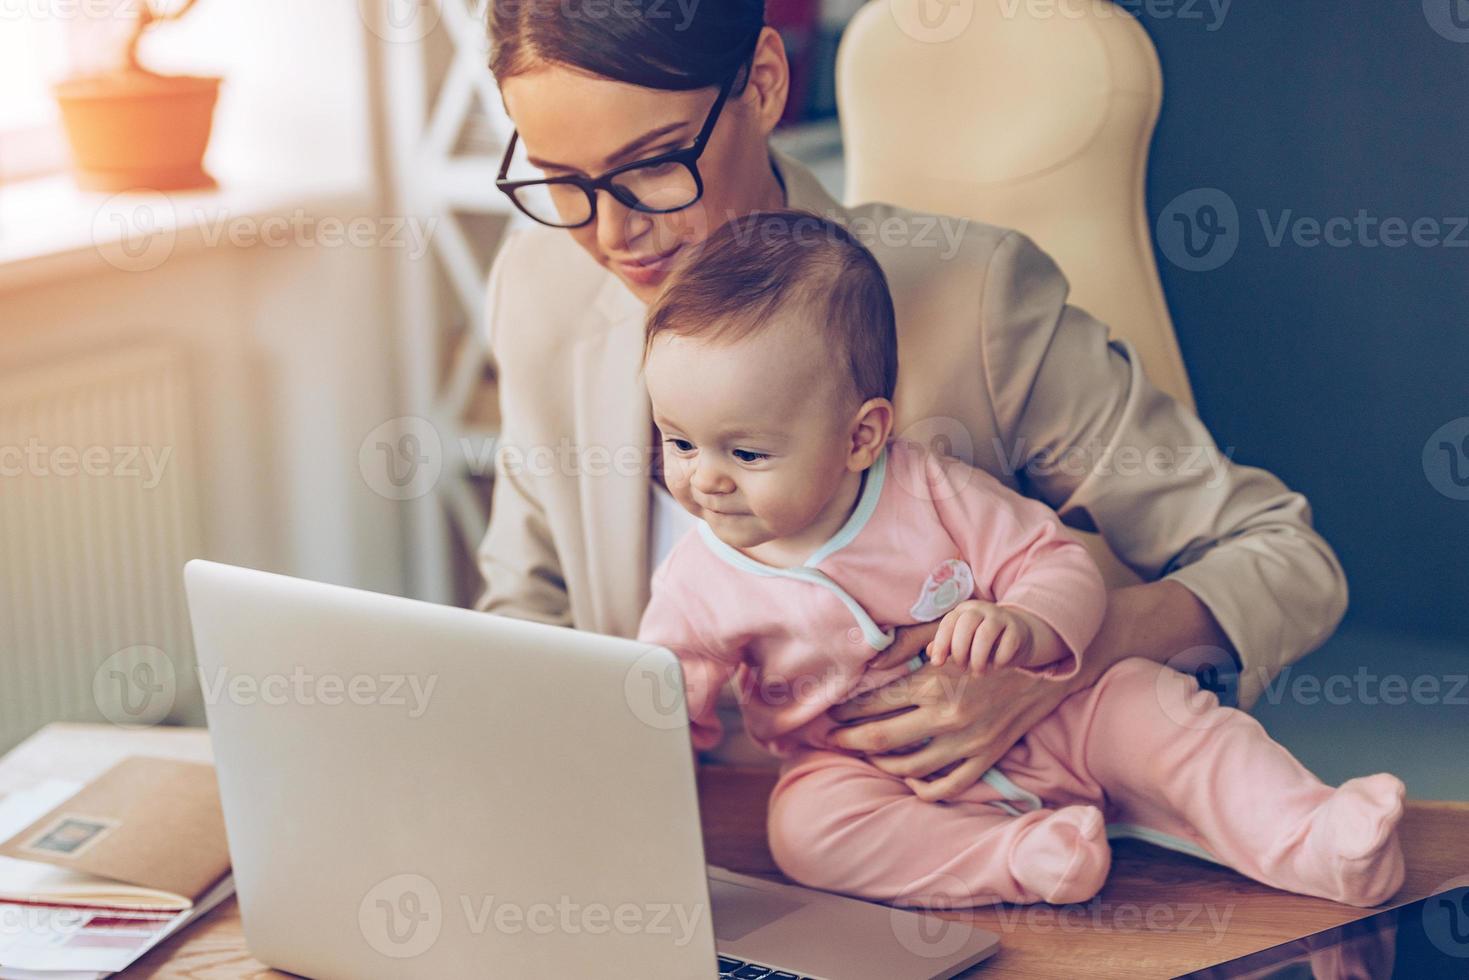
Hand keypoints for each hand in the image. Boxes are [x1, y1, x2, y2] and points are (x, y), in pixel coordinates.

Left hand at [828, 654, 1077, 800]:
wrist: (1041, 666)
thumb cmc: (986, 645)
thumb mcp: (947, 633)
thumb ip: (907, 644)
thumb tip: (872, 660)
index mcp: (933, 683)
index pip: (873, 704)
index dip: (845, 711)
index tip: (830, 714)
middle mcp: (946, 716)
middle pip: (881, 739)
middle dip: (848, 740)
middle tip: (830, 739)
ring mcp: (966, 742)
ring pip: (908, 766)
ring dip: (880, 763)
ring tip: (867, 755)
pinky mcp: (985, 758)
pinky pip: (947, 786)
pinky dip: (922, 787)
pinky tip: (909, 778)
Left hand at [928, 601, 1063, 675]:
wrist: (1018, 636)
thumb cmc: (982, 641)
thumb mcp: (962, 642)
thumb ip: (945, 646)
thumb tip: (930, 653)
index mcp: (964, 610)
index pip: (949, 622)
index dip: (941, 644)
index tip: (937, 664)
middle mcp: (982, 609)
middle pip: (967, 624)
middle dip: (960, 650)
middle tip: (961, 667)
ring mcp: (1001, 617)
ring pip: (986, 634)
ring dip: (979, 658)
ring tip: (978, 672)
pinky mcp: (1017, 629)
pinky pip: (1008, 644)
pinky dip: (999, 660)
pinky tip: (996, 666)